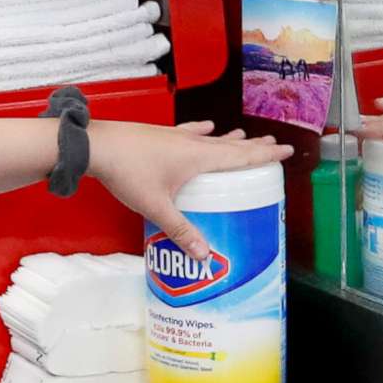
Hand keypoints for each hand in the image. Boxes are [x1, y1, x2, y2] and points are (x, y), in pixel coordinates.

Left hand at [89, 120, 289, 260]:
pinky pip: (189, 134)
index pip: (240, 156)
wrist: (97, 146)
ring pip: (211, 138)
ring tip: (245, 138)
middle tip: (274, 145)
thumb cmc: (128, 173)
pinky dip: (201, 133)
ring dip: (230, 140)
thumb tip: (204, 255)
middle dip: (254, 147)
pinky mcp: (160, 136)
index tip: (285, 150)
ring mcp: (175, 137)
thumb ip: (181, 230)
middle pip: (230, 145)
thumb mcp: (157, 207)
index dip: (265, 155)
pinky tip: (206, 127)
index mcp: (198, 157)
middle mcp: (191, 143)